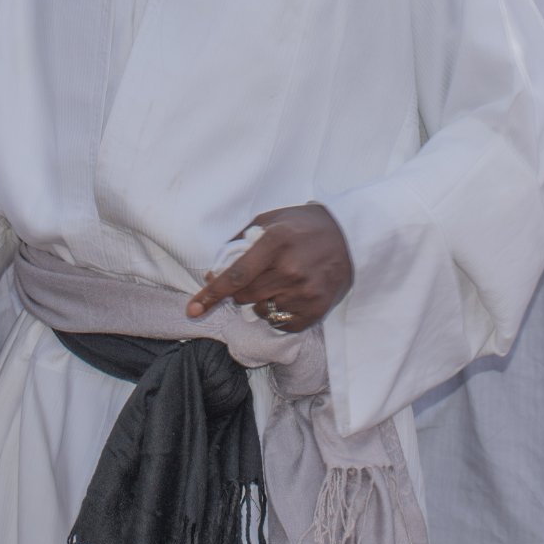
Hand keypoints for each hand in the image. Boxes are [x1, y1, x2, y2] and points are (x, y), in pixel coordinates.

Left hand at [186, 204, 353, 331]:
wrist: (350, 236)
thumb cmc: (303, 225)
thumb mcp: (270, 219)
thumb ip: (240, 241)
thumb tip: (215, 270)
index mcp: (276, 242)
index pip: (236, 276)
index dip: (212, 294)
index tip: (193, 310)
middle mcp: (290, 269)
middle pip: (245, 296)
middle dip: (239, 291)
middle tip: (255, 277)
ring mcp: (305, 292)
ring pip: (262, 311)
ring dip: (261, 301)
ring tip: (278, 283)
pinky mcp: (317, 309)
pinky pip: (282, 323)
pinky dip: (278, 313)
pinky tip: (289, 295)